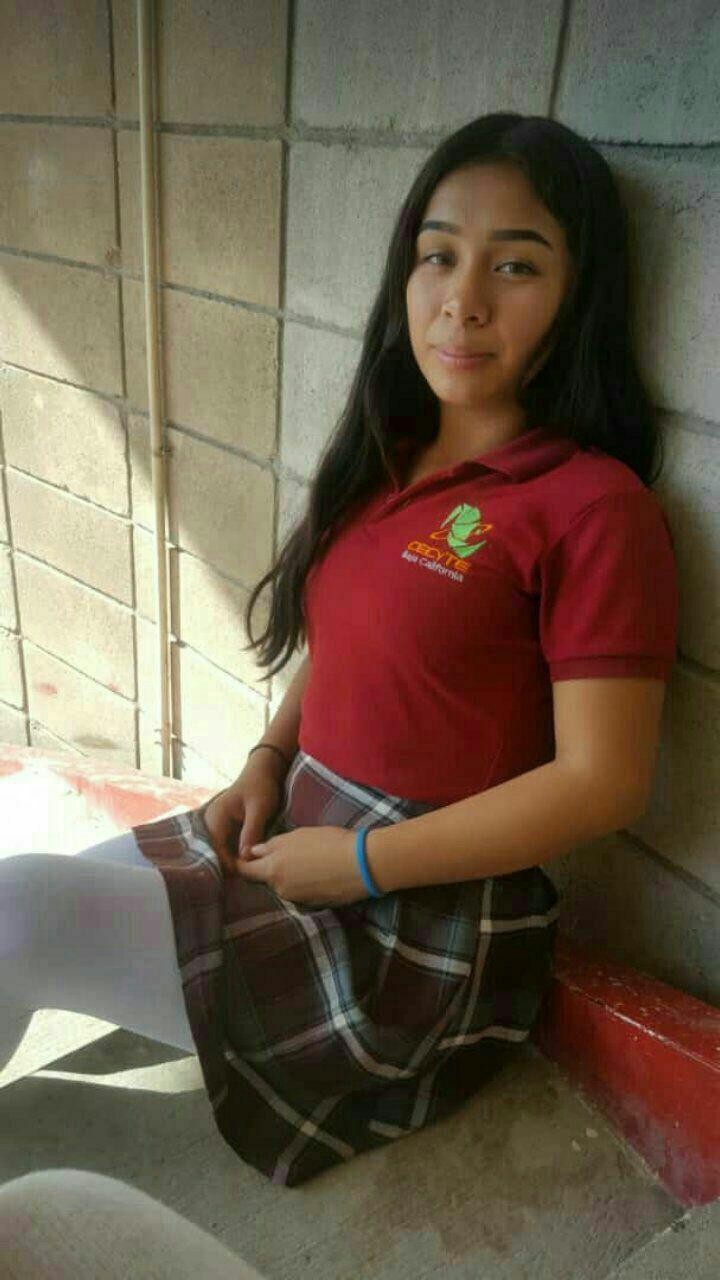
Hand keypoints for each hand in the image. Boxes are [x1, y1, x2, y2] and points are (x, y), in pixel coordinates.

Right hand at [202, 756, 285, 878]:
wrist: (263, 772)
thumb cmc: (261, 786)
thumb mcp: (259, 808)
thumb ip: (252, 830)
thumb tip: (245, 857)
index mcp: (215, 819)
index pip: (217, 851)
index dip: (229, 868)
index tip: (245, 882)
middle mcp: (212, 826)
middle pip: (216, 856)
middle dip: (230, 870)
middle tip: (248, 887)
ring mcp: (218, 829)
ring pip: (222, 855)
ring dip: (234, 867)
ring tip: (250, 882)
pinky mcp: (227, 832)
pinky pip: (229, 850)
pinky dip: (238, 859)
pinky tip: (251, 870)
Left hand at [236, 825, 368, 906]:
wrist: (362, 864)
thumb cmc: (329, 843)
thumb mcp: (298, 836)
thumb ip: (272, 845)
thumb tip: (253, 852)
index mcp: (273, 869)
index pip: (245, 871)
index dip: (242, 864)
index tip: (244, 858)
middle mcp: (280, 888)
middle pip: (265, 879)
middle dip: (268, 869)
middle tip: (283, 855)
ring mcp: (297, 899)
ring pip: (284, 886)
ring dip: (288, 876)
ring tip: (306, 862)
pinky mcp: (313, 905)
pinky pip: (301, 893)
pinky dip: (304, 884)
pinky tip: (318, 872)